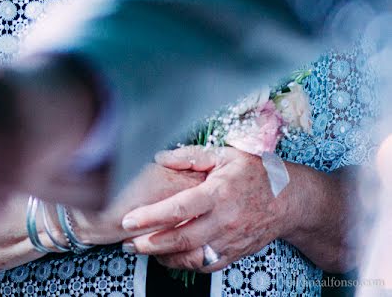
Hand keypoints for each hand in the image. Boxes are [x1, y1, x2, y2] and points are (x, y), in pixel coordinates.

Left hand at [121, 146, 289, 272]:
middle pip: (182, 239)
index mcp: (219, 192)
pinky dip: (185, 264)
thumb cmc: (255, 173)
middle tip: (127, 243)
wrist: (292, 200)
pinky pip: (206, 264)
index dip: (151, 216)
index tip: (128, 221)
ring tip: (142, 250)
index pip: (179, 208)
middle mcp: (225, 220)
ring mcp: (231, 240)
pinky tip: (168, 256)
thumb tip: (159, 157)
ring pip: (192, 257)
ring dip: (164, 257)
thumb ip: (190, 156)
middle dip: (150, 244)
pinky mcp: (236, 253)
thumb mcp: (225, 155)